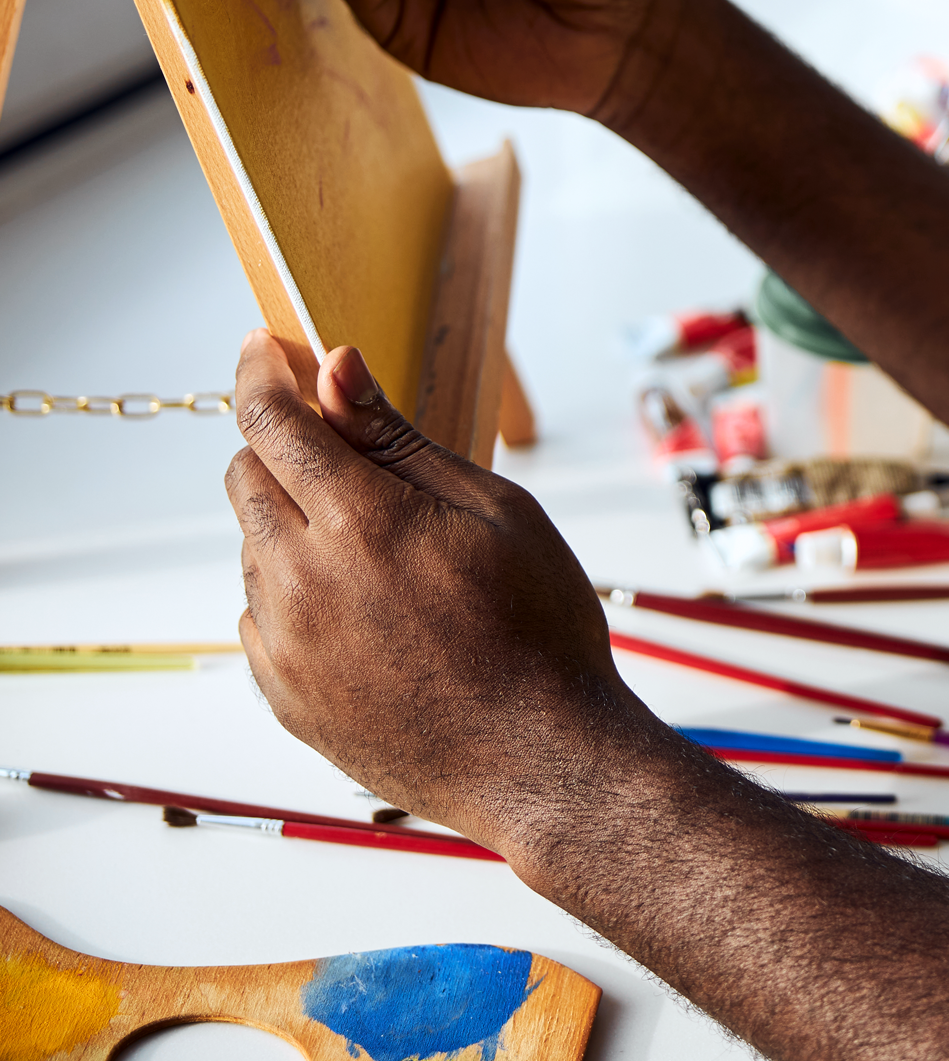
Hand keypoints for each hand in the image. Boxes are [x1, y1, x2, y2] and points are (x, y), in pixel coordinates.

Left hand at [226, 331, 659, 848]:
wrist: (540, 759)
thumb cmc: (539, 632)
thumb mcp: (494, 511)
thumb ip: (399, 439)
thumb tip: (337, 371)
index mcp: (361, 522)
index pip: (273, 421)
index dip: (263, 373)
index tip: (266, 350)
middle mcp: (301, 581)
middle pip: (245, 477)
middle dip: (282, 448)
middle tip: (344, 456)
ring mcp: (283, 645)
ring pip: (255, 549)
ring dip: (295, 527)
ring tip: (385, 559)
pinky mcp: (281, 694)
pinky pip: (262, 616)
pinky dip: (296, 594)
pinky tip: (370, 613)